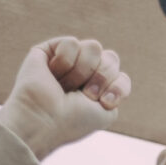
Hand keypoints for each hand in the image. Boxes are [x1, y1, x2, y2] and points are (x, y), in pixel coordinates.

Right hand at [0, 37, 131, 159]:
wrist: (44, 119)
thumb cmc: (73, 121)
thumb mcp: (107, 111)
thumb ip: (118, 86)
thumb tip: (108, 58)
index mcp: (98, 90)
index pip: (121, 76)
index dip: (117, 87)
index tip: (103, 103)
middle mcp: (84, 74)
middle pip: (111, 57)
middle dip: (101, 78)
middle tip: (83, 95)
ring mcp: (68, 61)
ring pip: (94, 47)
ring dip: (82, 71)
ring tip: (64, 87)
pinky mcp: (49, 49)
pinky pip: (72, 43)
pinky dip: (65, 62)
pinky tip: (52, 74)